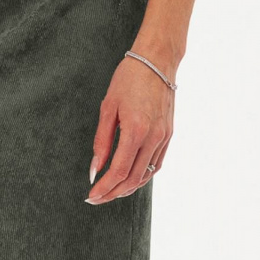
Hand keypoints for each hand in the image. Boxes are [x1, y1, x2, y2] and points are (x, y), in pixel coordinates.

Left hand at [86, 55, 174, 204]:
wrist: (157, 60)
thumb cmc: (129, 79)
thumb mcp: (108, 108)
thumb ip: (102, 142)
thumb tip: (95, 170)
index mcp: (136, 130)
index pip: (119, 171)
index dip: (104, 188)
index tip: (91, 195)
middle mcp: (153, 137)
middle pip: (133, 178)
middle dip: (113, 193)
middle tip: (97, 199)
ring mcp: (164, 137)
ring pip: (147, 174)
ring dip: (128, 188)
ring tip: (110, 193)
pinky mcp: (169, 135)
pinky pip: (156, 164)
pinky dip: (142, 176)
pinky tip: (129, 180)